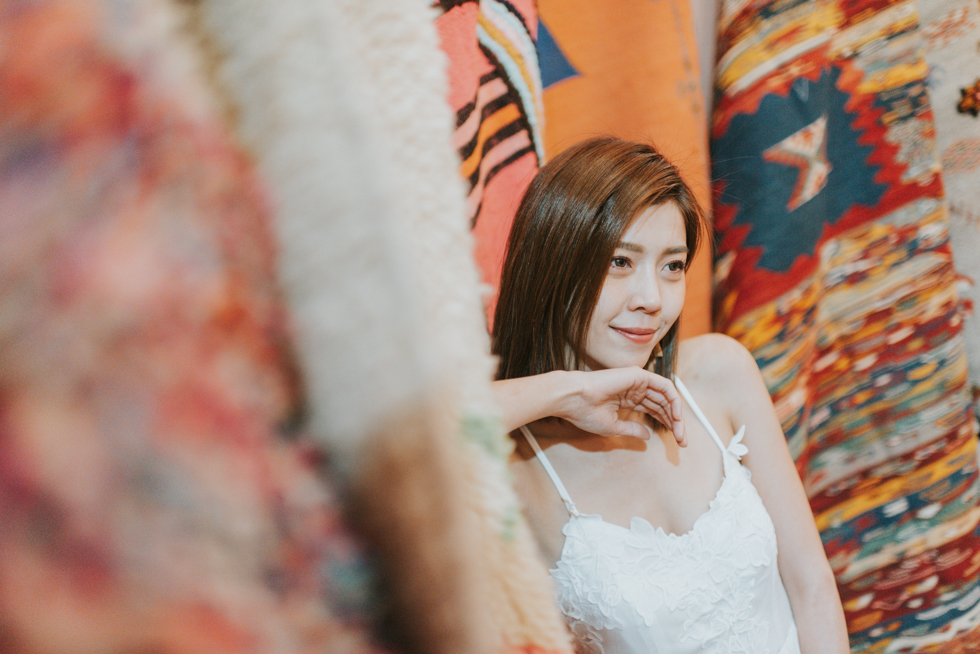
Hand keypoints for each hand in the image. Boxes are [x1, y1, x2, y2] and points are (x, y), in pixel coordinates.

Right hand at [556, 367, 685, 444]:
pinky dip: (673, 400)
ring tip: (680, 433)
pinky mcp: (640, 375)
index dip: (666, 425)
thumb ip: (632, 429)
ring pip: (666, 397)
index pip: (654, 410)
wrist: (573, 399)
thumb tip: (648, 436)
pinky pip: (664, 386)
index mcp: (627, 399)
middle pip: (663, 405)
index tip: (675, 442)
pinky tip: (676, 417)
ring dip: (676, 415)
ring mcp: (638, 381)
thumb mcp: (614, 427)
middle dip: (674, 423)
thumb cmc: (586, 412)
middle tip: (682, 441)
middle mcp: (635, 389)